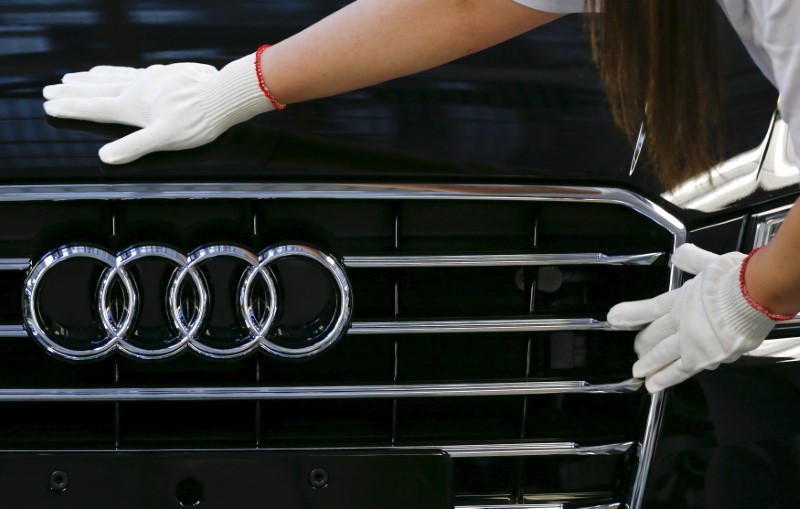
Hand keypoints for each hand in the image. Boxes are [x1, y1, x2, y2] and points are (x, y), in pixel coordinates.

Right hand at [43, 53, 274, 163]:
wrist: (221, 96)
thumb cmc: (196, 120)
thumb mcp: (163, 138)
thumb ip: (133, 147)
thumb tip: (105, 157)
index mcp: (132, 105)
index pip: (94, 108)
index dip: (71, 108)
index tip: (49, 105)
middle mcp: (136, 89)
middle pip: (97, 90)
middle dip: (73, 91)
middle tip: (50, 89)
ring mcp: (149, 80)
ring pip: (112, 78)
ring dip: (91, 79)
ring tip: (75, 77)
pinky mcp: (163, 75)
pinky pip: (129, 71)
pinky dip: (114, 71)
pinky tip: (114, 72)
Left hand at [607, 244, 775, 392]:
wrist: (754, 297)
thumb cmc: (736, 280)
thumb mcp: (709, 263)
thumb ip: (692, 259)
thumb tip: (680, 254)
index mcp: (680, 300)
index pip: (649, 309)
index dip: (631, 314)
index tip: (614, 318)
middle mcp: (681, 323)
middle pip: (654, 336)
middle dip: (643, 344)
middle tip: (635, 352)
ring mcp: (690, 342)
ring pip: (662, 356)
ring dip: (649, 365)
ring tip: (638, 373)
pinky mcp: (703, 358)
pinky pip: (680, 371)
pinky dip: (665, 379)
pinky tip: (654, 385)